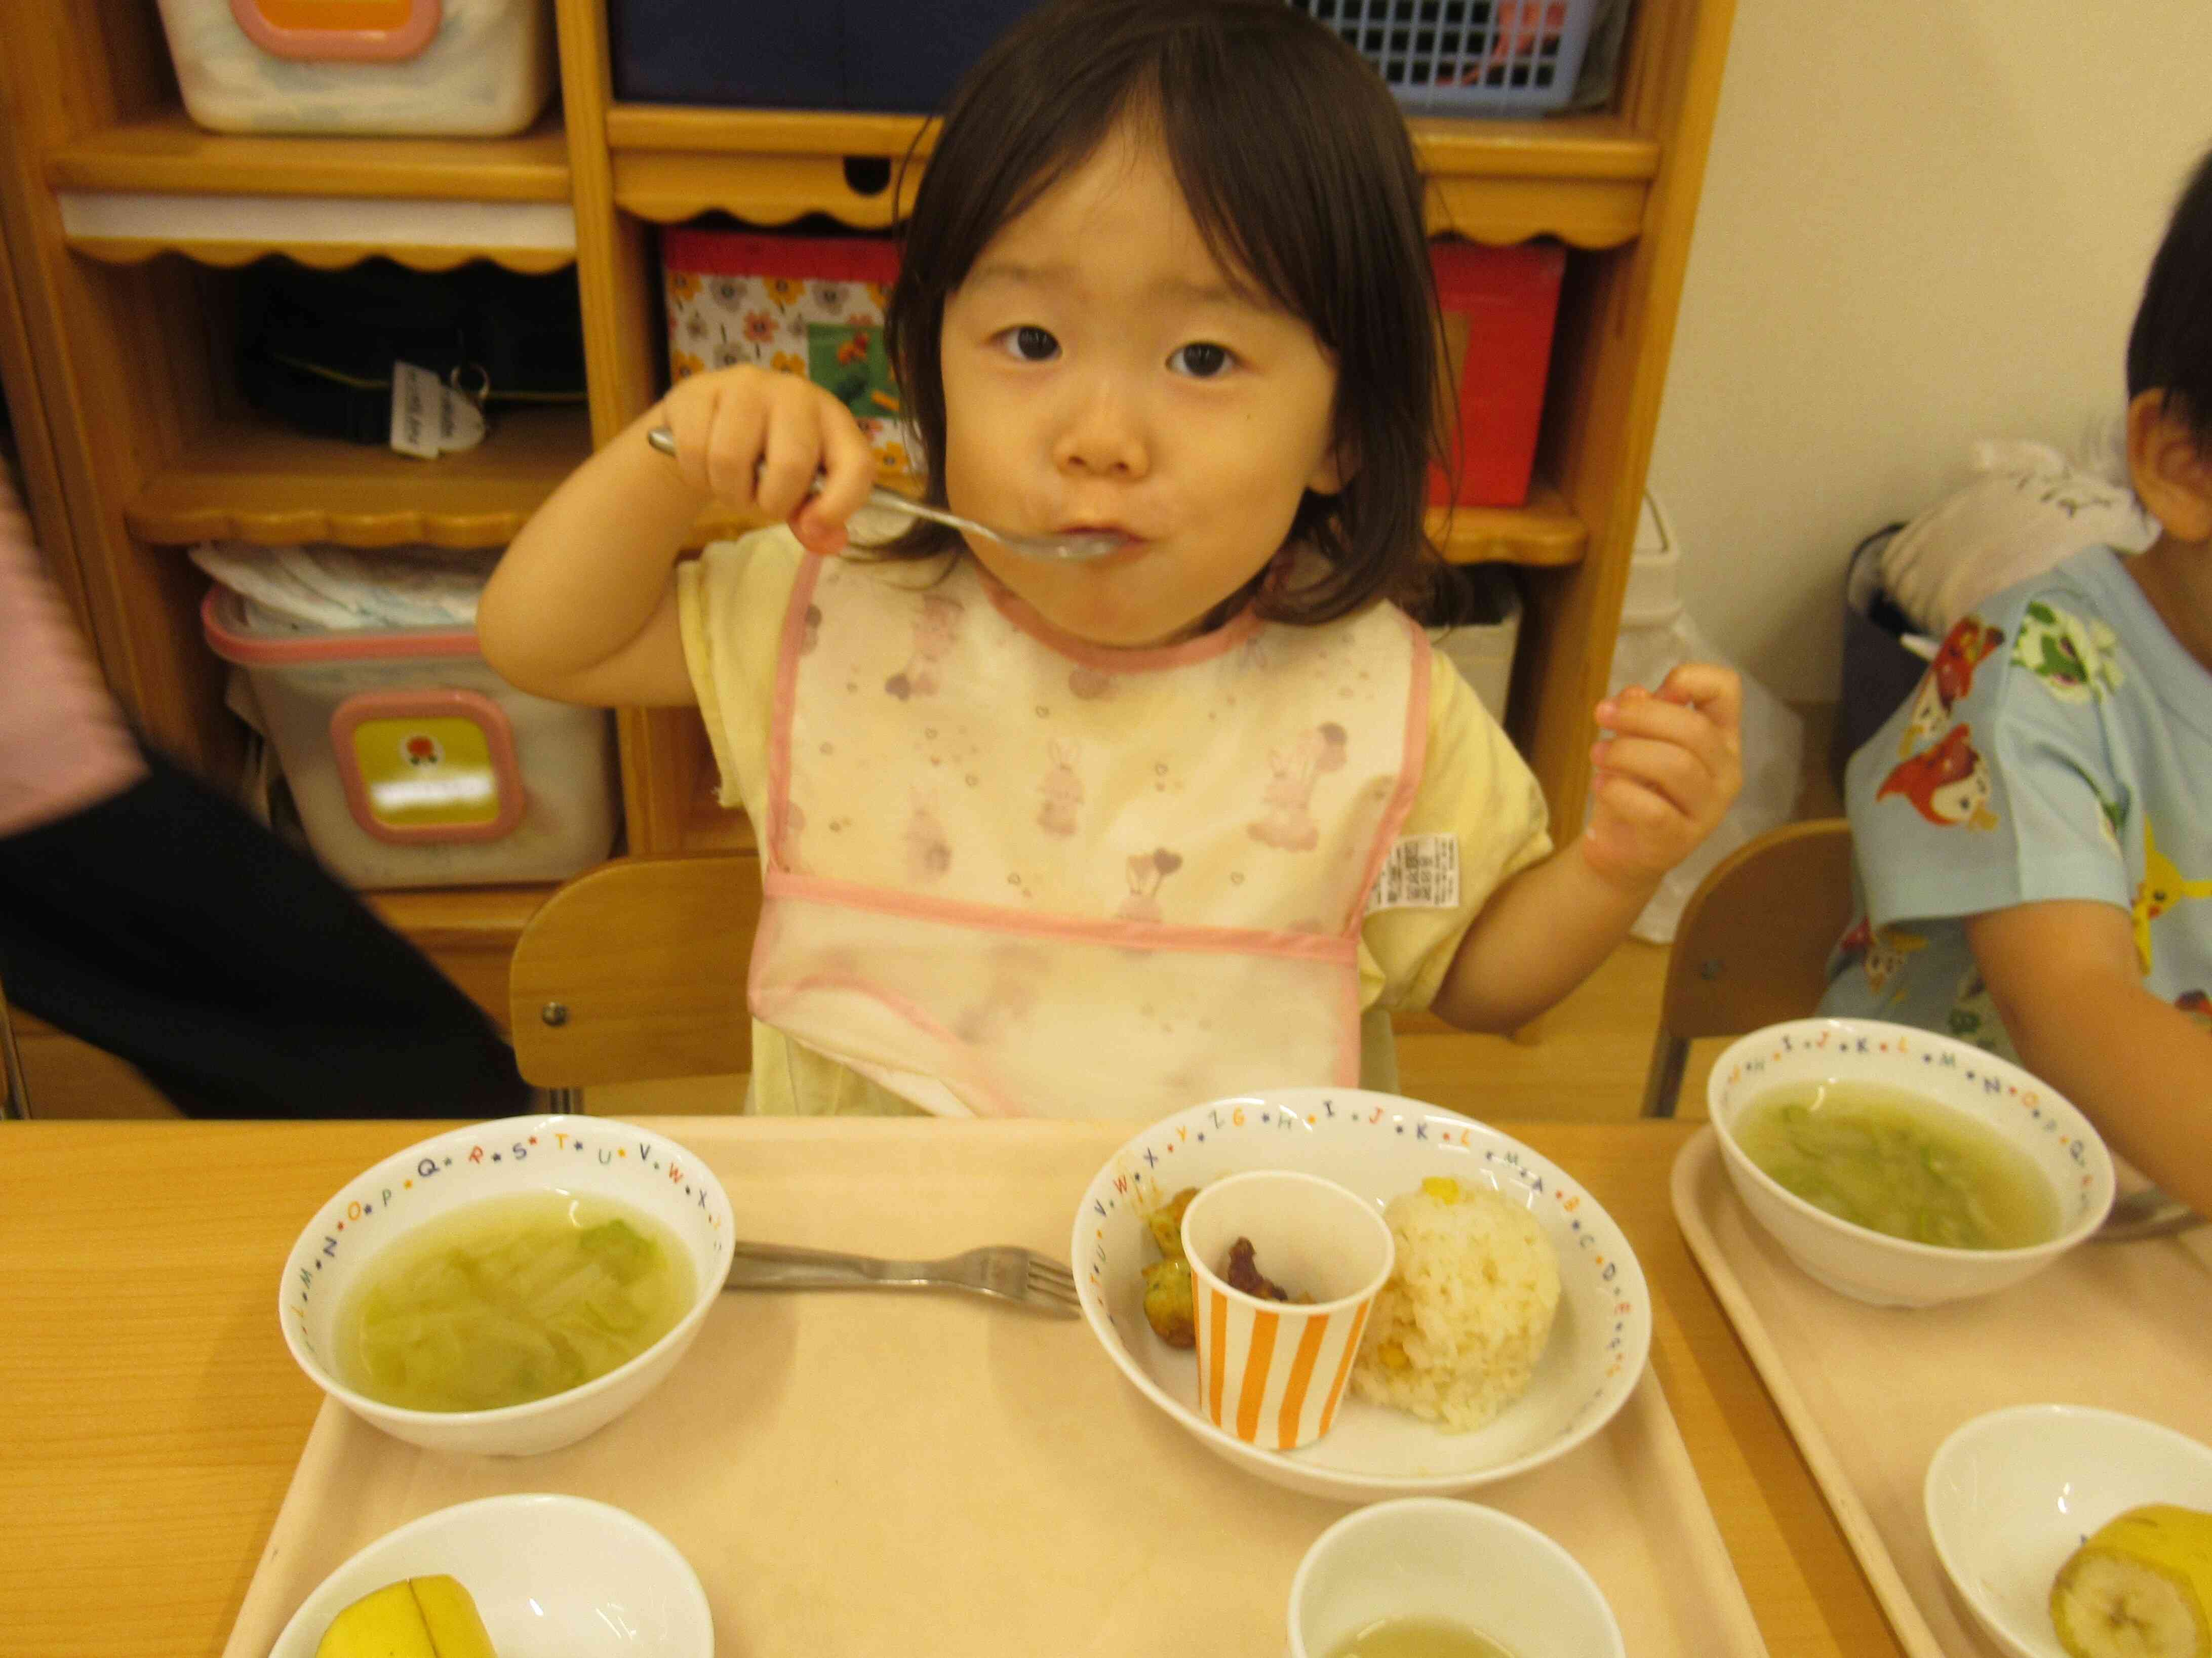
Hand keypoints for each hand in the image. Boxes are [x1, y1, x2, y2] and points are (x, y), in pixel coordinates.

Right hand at [655, 366, 875, 555]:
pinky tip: (703, 467)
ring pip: (731, 459)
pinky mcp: (699, 389)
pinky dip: (697, 476)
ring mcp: (746, 386)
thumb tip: (826, 542)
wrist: (707, 421)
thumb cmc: (763, 456)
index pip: (856, 464)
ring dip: (729, 492)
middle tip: (759, 501)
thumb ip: (815, 520)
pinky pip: (694, 450)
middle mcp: (796, 394)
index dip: (838, 506)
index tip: (810, 528)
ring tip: (732, 485)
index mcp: (834, 420)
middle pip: (791, 464)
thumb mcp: (797, 487)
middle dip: (770, 502)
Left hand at [1582, 662, 1742, 890]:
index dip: (1692, 677)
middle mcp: (1726, 772)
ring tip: (1596, 754)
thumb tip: (1636, 694)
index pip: (1726, 690)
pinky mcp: (1680, 841)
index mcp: (1721, 738)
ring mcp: (1708, 810)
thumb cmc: (1635, 787)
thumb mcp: (1636, 742)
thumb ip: (1640, 714)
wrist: (1622, 850)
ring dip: (1626, 753)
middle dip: (1641, 715)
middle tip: (1602, 714)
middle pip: (1694, 729)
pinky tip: (1600, 784)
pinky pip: (1653, 809)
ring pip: (1676, 766)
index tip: (1657, 686)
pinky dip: (1619, 791)